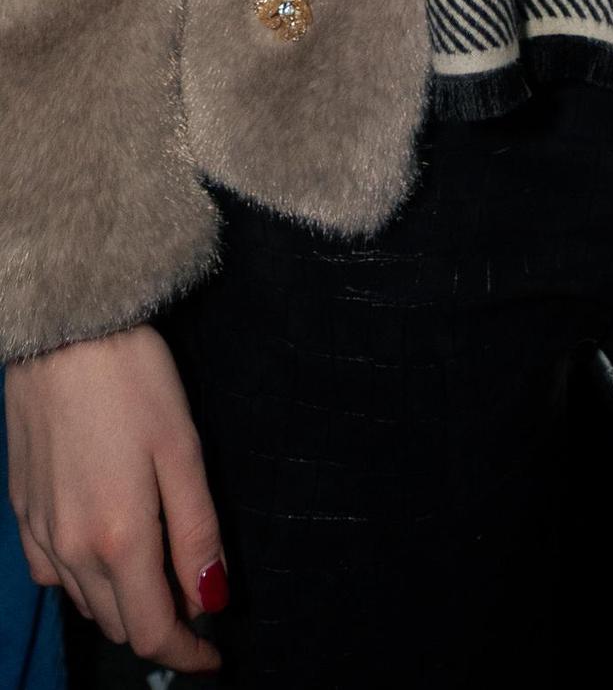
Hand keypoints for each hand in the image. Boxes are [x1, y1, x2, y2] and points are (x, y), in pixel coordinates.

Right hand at [6, 323, 226, 671]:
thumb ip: (197, 531)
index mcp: (120, 539)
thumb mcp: (184, 450)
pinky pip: (54, 575)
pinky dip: (86, 583)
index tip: (215, 655)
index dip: (188, 652)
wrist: (63, 331)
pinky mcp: (22, 512)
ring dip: (125, 606)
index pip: (152, 630)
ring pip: (86, 603)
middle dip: (161, 627)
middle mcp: (72, 549)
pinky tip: (106, 554)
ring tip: (160, 580)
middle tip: (197, 606)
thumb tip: (212, 598)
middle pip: (119, 624)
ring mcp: (41, 533)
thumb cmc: (135, 380)